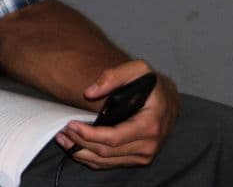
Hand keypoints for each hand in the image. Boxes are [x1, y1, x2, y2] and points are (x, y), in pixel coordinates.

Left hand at [54, 60, 179, 169]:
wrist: (169, 100)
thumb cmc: (153, 85)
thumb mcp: (138, 70)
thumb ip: (113, 76)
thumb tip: (89, 92)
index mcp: (149, 125)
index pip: (113, 137)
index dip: (89, 134)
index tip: (71, 125)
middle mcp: (149, 144)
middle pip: (106, 151)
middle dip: (80, 142)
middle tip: (63, 131)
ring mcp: (145, 154)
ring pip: (106, 161)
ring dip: (82, 152)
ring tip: (64, 139)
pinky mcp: (139, 159)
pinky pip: (111, 163)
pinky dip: (91, 158)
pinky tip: (76, 148)